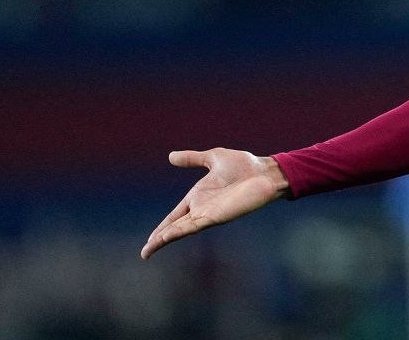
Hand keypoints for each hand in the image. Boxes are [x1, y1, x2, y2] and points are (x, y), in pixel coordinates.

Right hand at [140, 148, 289, 258]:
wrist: (264, 172)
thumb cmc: (244, 165)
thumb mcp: (212, 158)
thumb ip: (192, 158)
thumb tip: (171, 156)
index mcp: (198, 196)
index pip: (175, 215)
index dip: (162, 226)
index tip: (150, 238)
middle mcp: (201, 208)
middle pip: (175, 227)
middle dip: (159, 239)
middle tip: (145, 253)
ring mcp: (208, 214)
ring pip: (181, 230)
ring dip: (165, 238)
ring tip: (149, 249)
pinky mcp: (216, 216)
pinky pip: (193, 226)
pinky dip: (178, 232)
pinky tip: (167, 237)